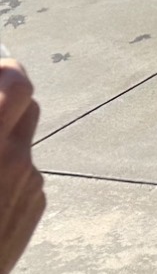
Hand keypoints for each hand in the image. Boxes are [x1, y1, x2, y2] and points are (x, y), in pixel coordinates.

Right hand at [0, 61, 45, 273]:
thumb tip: (2, 101)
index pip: (15, 81)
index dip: (2, 70)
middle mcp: (11, 157)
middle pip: (25, 98)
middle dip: (2, 93)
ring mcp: (30, 180)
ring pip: (22, 136)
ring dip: (1, 132)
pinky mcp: (37, 203)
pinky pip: (24, 170)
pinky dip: (4, 168)